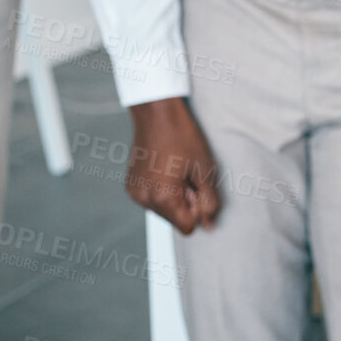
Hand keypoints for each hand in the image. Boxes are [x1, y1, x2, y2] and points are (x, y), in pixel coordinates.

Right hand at [126, 97, 220, 233]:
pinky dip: (160, 190)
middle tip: (187, 174)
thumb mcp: (205, 169)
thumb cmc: (182, 136)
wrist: (157, 113)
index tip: (197, 187)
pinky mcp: (130, 185)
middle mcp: (144, 199)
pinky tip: (165, 168)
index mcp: (163, 198)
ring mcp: (135, 192)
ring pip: (162, 210)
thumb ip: (210, 201)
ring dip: (173, 196)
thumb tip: (209, 225)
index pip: (187, 227)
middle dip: (185, 203)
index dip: (198, 210)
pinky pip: (151, 199)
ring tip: (176, 169)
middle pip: (174, 220)